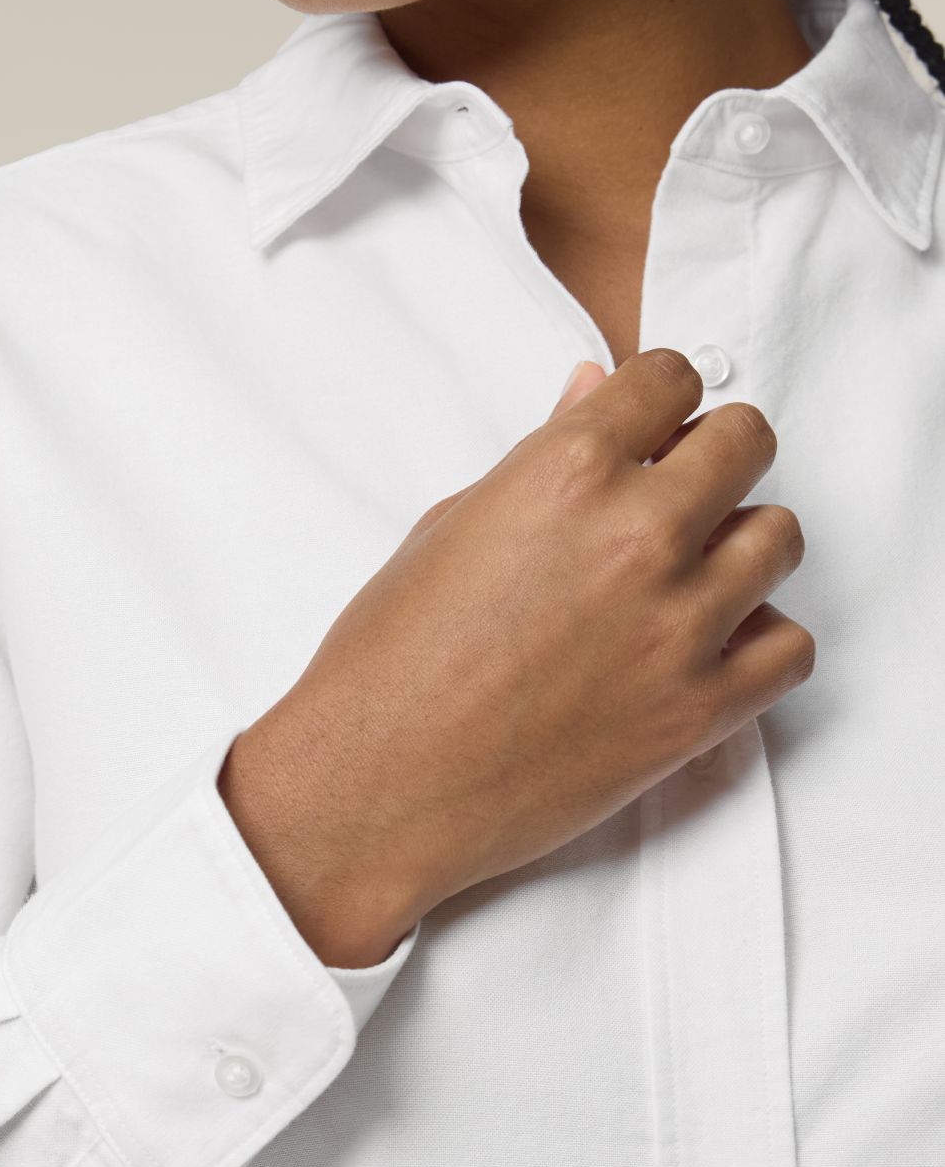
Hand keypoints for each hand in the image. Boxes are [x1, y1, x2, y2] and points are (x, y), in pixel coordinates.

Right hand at [218, 348, 814, 966]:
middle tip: (675, 494)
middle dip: (713, 456)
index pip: (671, 379)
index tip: (649, 429)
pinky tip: (705, 649)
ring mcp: (679, 624)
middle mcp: (638, 534)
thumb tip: (591, 393)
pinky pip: (790, 648)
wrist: (376, 786)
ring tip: (686, 577)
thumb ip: (539, 457)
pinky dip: (760, 642)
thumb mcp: (447, 529)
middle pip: (746, 441)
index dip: (658, 401)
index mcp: (565, 471)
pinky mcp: (700, 710)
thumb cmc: (388, 659)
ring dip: (740, 545)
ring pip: (780, 538)